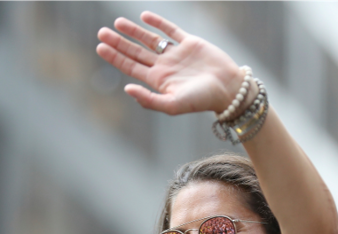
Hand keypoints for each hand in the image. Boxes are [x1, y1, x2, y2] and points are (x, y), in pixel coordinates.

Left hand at [96, 12, 247, 114]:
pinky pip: (171, 30)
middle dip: (119, 42)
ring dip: (134, 31)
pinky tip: (145, 16)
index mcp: (159, 80)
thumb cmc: (202, 100)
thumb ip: (149, 100)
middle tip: (101, 32)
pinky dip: (158, 23)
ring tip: (118, 22)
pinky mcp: (191, 44)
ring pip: (151, 40)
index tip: (100, 46)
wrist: (229, 89)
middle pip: (136, 52)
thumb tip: (127, 89)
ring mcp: (178, 54)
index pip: (131, 66)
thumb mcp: (174, 104)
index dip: (115, 57)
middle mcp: (166, 66)